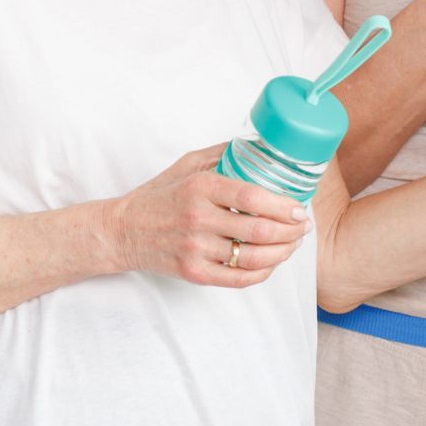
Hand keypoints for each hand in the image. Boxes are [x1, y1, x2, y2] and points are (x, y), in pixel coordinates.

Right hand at [105, 148, 310, 288]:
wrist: (122, 231)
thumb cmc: (157, 196)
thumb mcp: (186, 164)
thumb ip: (222, 154)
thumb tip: (259, 145)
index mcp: (200, 188)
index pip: (251, 198)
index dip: (282, 205)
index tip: (299, 208)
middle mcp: (198, 219)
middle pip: (258, 231)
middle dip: (290, 231)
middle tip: (303, 227)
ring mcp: (195, 249)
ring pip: (253, 258)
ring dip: (282, 253)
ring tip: (292, 245)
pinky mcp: (193, 273)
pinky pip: (238, 279)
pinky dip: (262, 274)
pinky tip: (271, 264)